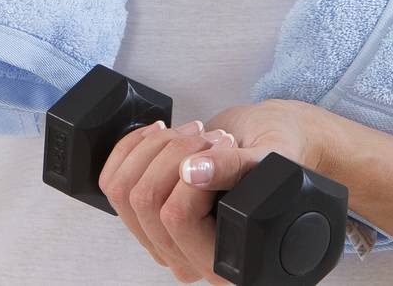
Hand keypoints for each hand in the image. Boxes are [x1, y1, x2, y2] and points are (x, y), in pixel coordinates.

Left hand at [97, 99, 329, 283]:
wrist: (272, 149)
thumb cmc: (280, 161)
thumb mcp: (271, 163)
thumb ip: (236, 170)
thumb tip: (195, 172)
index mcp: (226, 260)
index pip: (176, 217)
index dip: (191, 170)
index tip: (223, 146)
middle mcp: (189, 256)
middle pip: (144, 200)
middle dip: (175, 151)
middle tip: (213, 136)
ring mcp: (163, 236)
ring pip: (123, 189)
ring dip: (155, 146)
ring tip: (195, 132)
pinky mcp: (147, 212)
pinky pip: (112, 181)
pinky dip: (132, 146)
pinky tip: (161, 133)